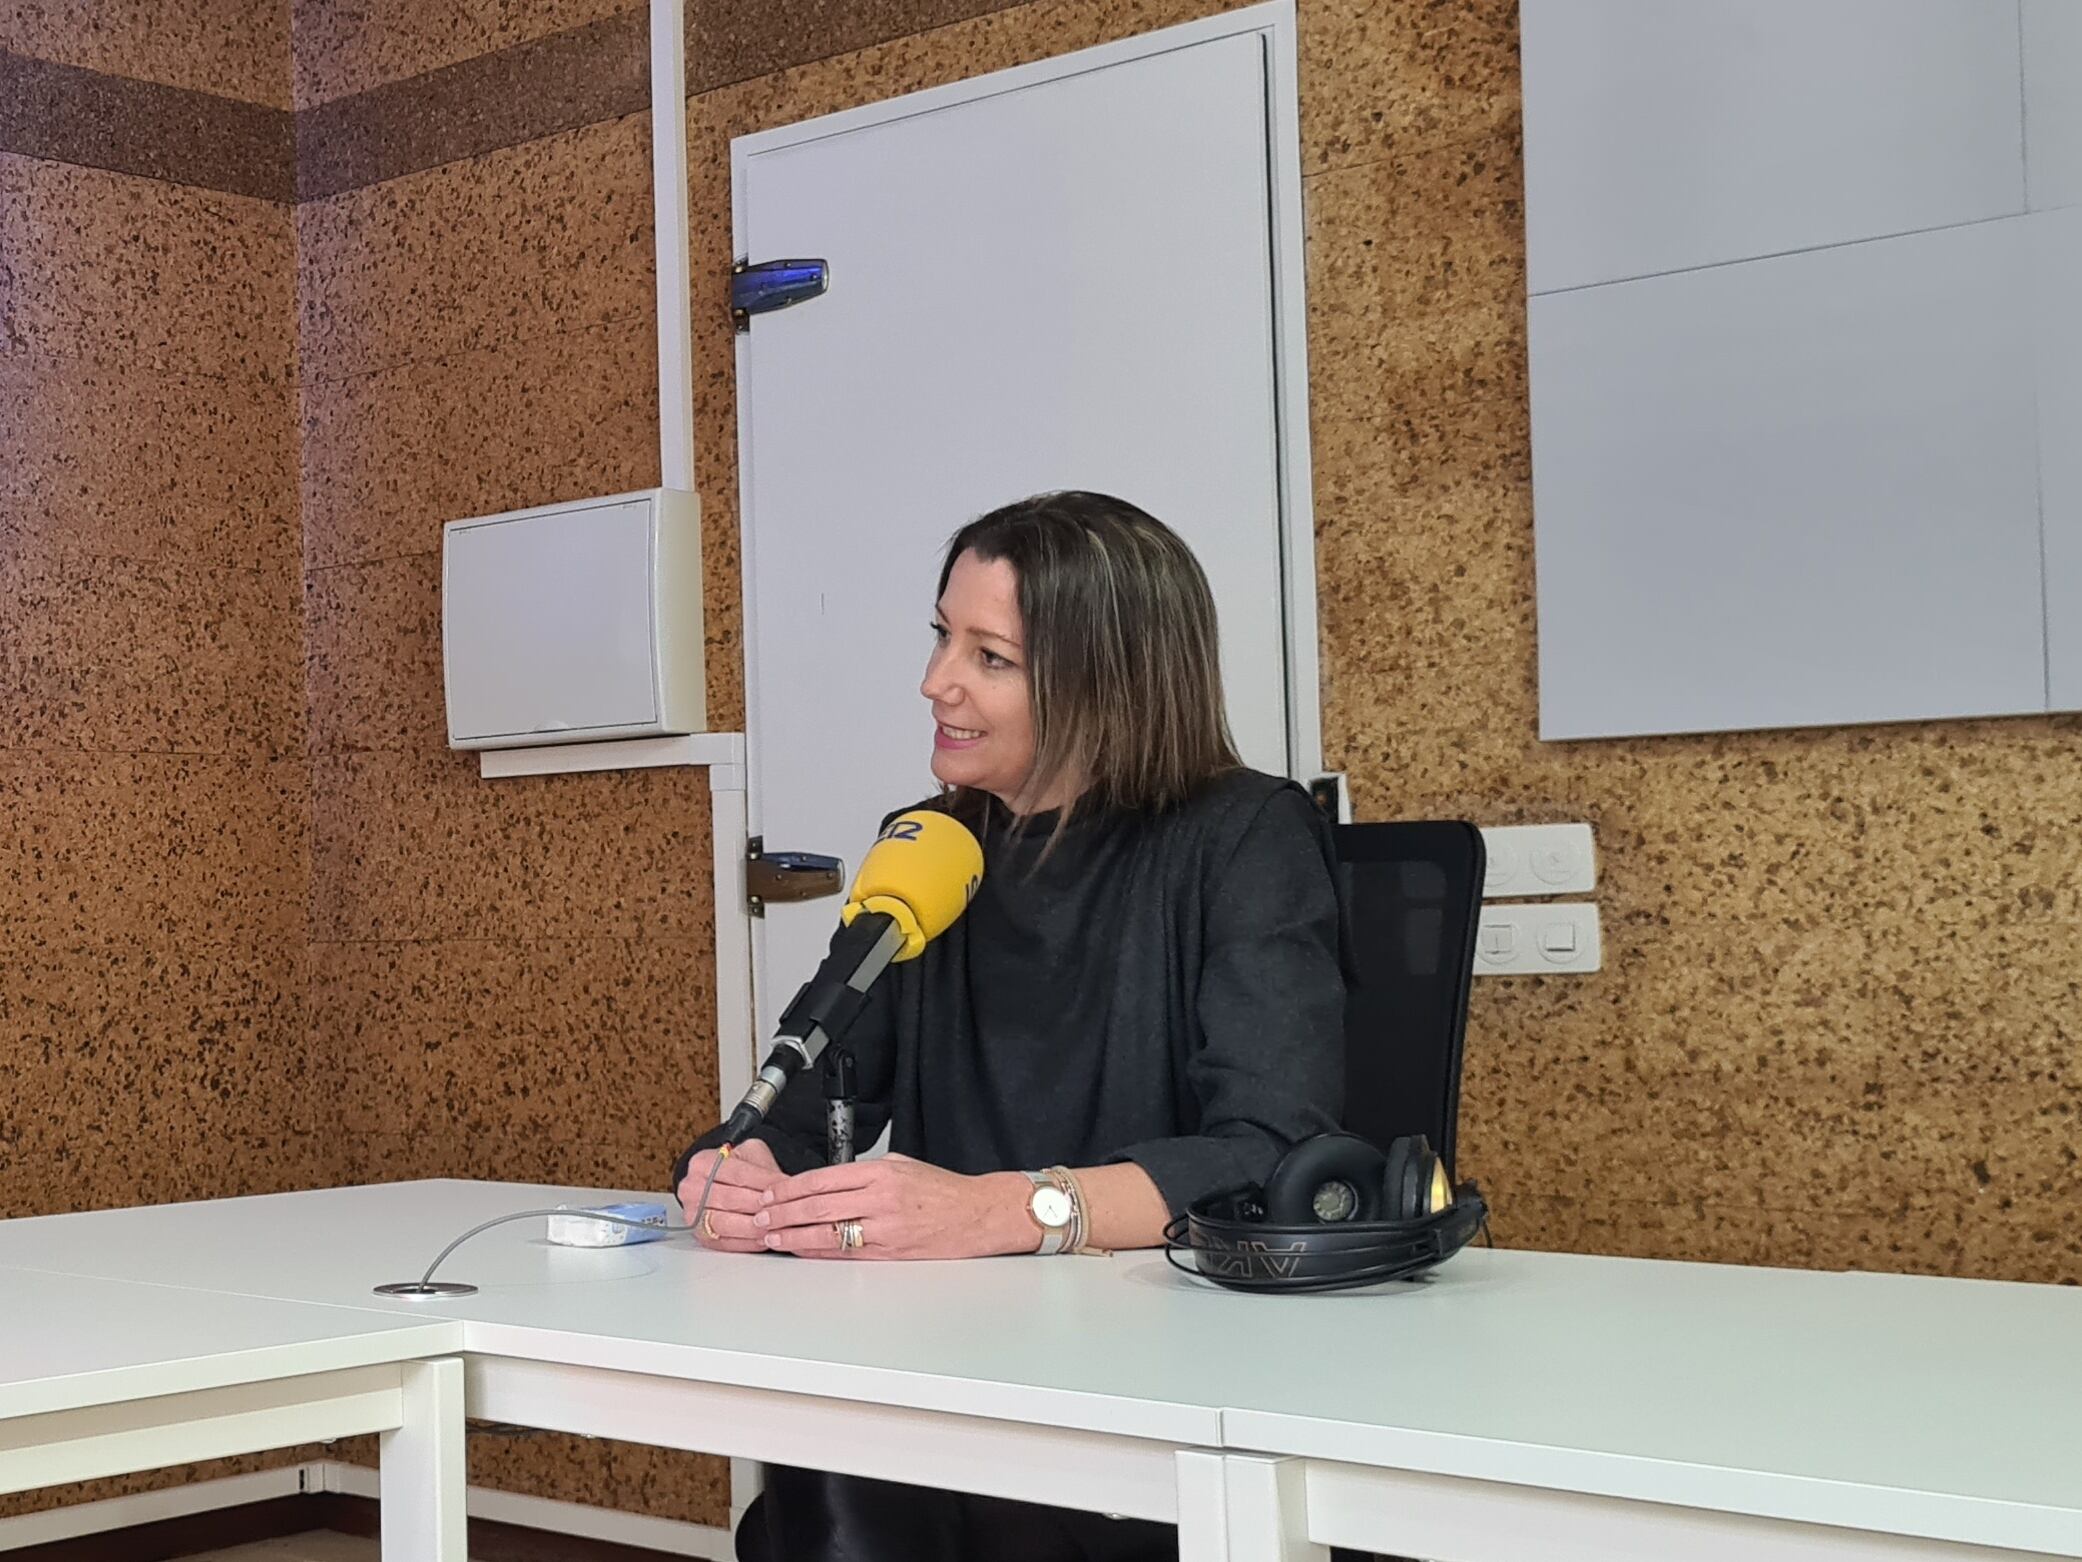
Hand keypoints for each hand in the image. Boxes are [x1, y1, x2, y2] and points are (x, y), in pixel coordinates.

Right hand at [677, 1139, 786, 1252]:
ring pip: (725, 1223)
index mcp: (703, 1163)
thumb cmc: (740, 1170)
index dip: (764, 1182)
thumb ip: (764, 1167)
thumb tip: (784, 1185)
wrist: (723, 1184)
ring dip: (753, 1227)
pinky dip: (746, 1243)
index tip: (784, 1189)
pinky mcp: (700, 1236)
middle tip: (783, 1211)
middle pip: (730, 1199)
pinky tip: (763, 1239)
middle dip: (760, 1207)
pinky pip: (723, 1243)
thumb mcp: (752, 1155)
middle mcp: (691, 1188)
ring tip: (775, 1227)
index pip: (738, 1174)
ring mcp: (692, 1214)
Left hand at [753, 1154, 1031, 1259]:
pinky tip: (801, 1249)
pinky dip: (818, 1251)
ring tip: (771, 1236)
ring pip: (827, 1232)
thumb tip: (830, 1181)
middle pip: (818, 1206)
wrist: (979, 1215)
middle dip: (782, 1213)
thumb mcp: (903, 1165)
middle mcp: (880, 1200)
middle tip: (760, 1217)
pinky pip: (845, 1253)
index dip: (791, 1189)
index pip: (822, 1179)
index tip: (771, 1194)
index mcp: (882, 1172)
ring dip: (793, 1235)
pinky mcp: (890, 1253)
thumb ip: (866, 1173)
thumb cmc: (943, 1190)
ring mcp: (884, 1229)